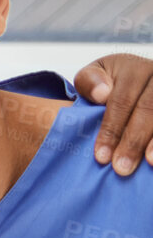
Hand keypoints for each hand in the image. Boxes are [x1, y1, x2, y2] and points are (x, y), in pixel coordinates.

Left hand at [75, 54, 152, 174]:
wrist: (132, 80)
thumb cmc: (108, 84)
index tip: (101, 156)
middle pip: (148, 109)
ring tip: (149, 163)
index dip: (111, 130)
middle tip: (122, 168)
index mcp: (133, 69)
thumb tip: (102, 94)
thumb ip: (89, 82)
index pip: (121, 101)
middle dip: (133, 141)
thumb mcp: (92, 78)